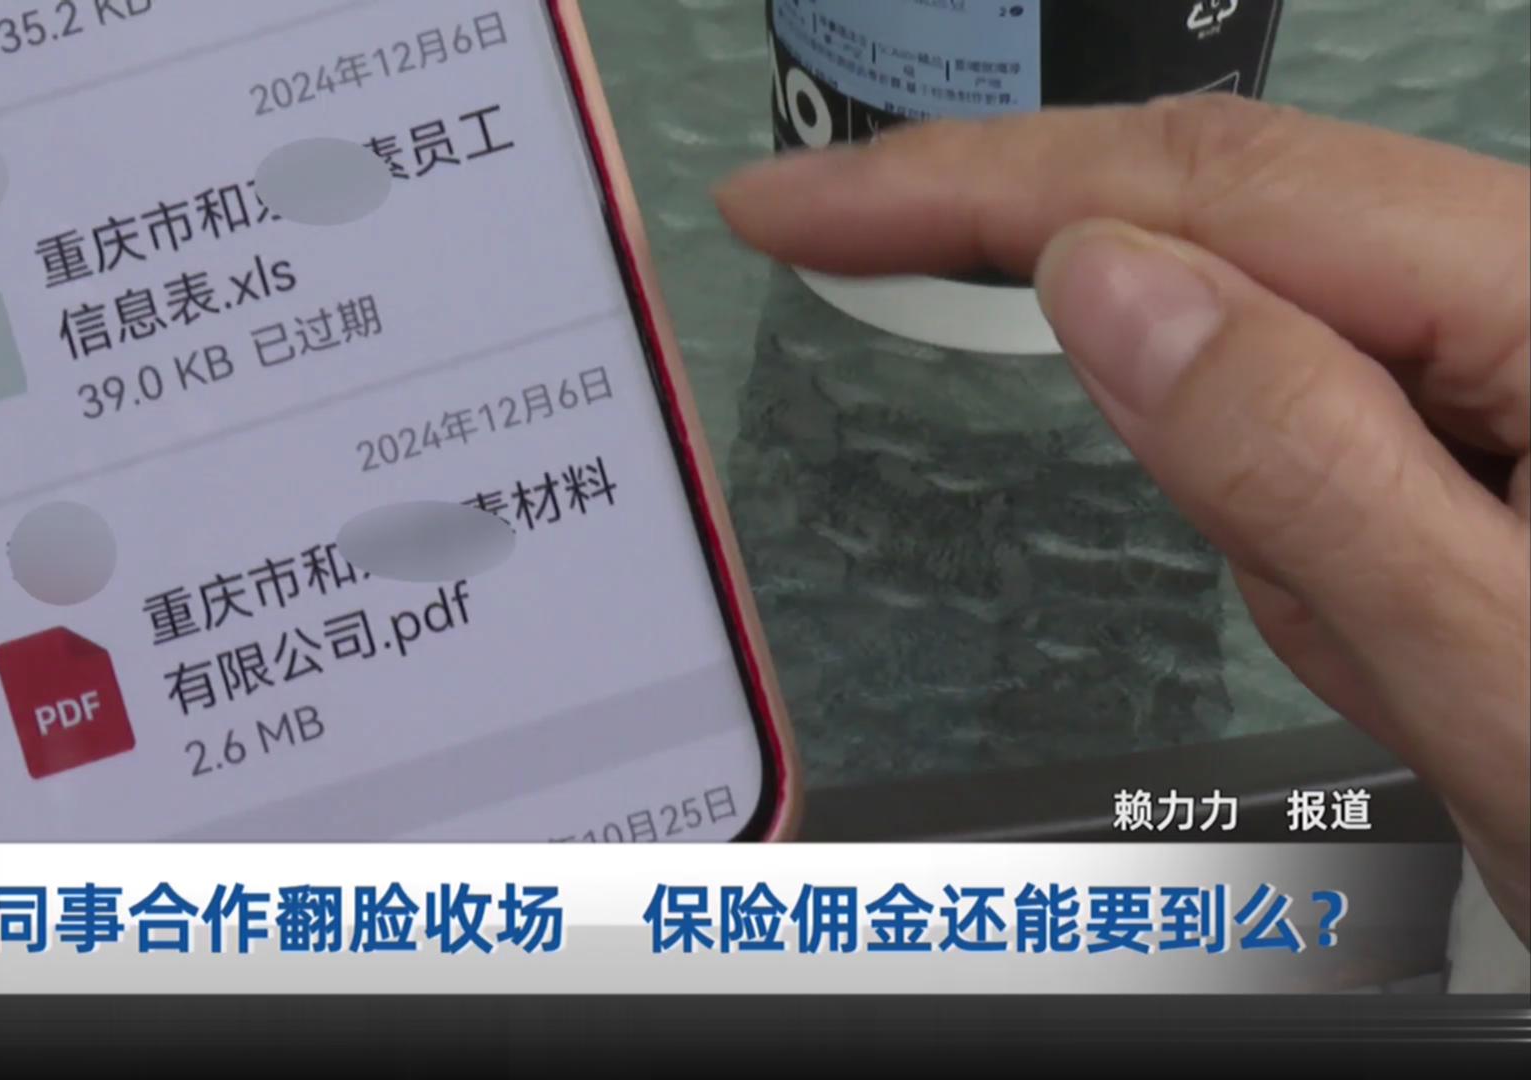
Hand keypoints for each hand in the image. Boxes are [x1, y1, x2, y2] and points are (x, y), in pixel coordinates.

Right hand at [716, 96, 1529, 942]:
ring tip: (1374, 644)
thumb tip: (1107, 284)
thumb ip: (1298, 462)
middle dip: (1042, 259)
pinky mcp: (1508, 402)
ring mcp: (1527, 340)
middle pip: (1228, 206)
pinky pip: (1334, 414)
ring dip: (1248, 487)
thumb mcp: (1498, 668)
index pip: (1210, 188)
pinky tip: (1383, 611)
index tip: (809, 206)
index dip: (973, 185)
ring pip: (1271, 332)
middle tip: (852, 251)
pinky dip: (1296, 510)